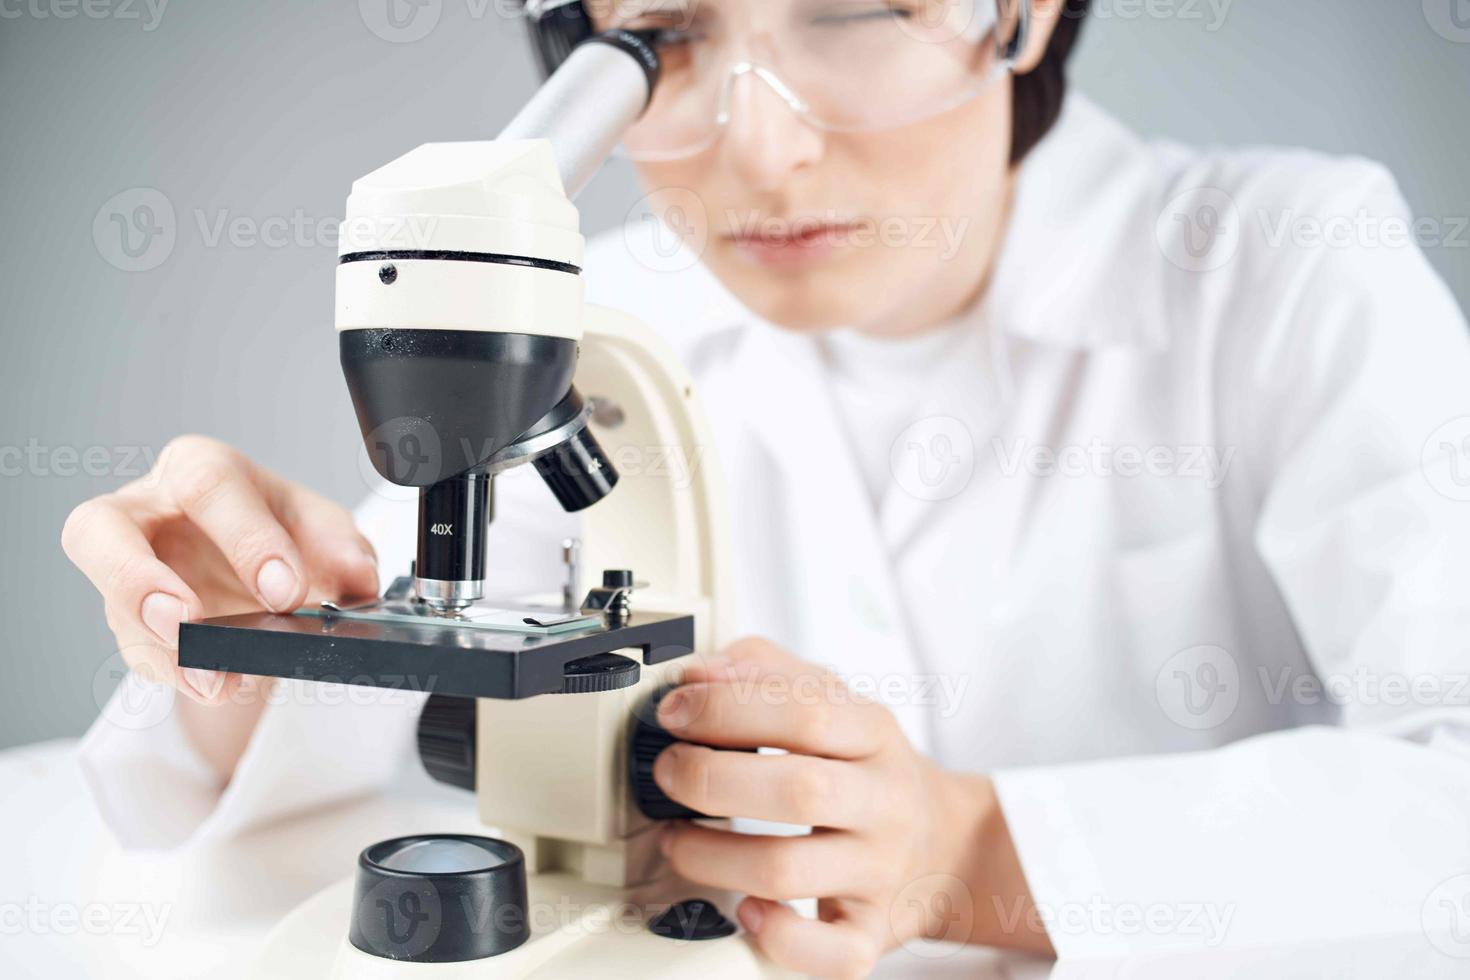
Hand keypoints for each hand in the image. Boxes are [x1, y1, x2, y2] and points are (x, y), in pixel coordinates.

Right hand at [62, 435, 378, 770]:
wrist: (266, 575)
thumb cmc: (283, 533)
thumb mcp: (325, 531)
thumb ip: (344, 548)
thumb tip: (357, 578)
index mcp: (201, 469)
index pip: (208, 487)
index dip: (244, 540)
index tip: (285, 593)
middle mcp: (147, 511)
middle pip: (98, 528)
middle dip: (138, 580)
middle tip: (187, 623)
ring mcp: (127, 569)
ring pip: (111, 602)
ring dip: (160, 646)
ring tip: (211, 678)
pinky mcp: (129, 621)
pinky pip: (136, 650)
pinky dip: (174, 673)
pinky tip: (211, 685)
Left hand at [652, 637, 1051, 977]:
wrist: (945, 844)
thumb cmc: (867, 768)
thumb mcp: (834, 700)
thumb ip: (766, 671)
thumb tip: (700, 673)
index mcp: (874, 734)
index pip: (804, 712)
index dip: (726, 709)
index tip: (674, 713)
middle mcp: (883, 802)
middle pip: (798, 790)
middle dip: (710, 779)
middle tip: (667, 773)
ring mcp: (878, 871)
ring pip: (788, 871)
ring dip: (710, 856)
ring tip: (677, 839)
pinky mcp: (870, 932)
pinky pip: (827, 952)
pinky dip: (776, 936)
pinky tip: (744, 909)